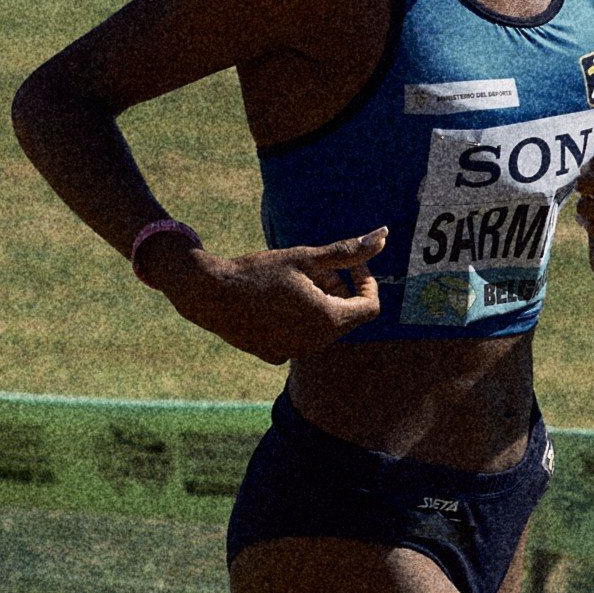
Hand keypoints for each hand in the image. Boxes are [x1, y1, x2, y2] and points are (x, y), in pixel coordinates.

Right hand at [145, 227, 386, 363]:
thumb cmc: (259, 271)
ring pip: (323, 326)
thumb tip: (383, 237)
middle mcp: (315, 343)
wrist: (210, 294)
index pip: (370, 306)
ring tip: (292, 281)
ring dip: (319, 303)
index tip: (350, 263)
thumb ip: (348, 252)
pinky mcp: (275, 355)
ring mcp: (294, 352)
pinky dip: (298, 318)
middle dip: (339, 289)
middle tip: (313, 268)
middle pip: (345, 316)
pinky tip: (273, 300)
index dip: (366, 281)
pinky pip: (300, 336)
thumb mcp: (306, 257)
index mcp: (328, 319)